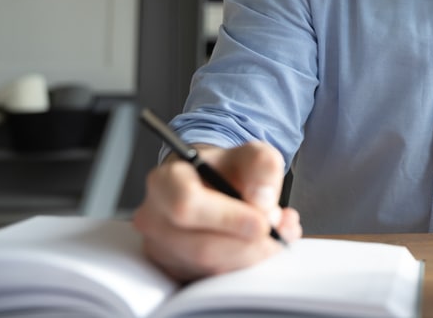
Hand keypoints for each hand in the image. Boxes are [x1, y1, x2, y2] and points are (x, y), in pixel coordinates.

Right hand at [133, 142, 302, 280]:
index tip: (263, 221)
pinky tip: (263, 245)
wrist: (213, 183)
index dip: (229, 218)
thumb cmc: (226, 169)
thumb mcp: (250, 154)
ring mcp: (162, 249)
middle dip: (249, 243)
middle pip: (202, 246)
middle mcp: (155, 218)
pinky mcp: (175, 272)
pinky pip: (214, 278)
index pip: (186, 204)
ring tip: (277, 233)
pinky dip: (247, 264)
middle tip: (277, 229)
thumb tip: (263, 201)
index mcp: (166, 181)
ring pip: (211, 267)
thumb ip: (263, 166)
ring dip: (253, 255)